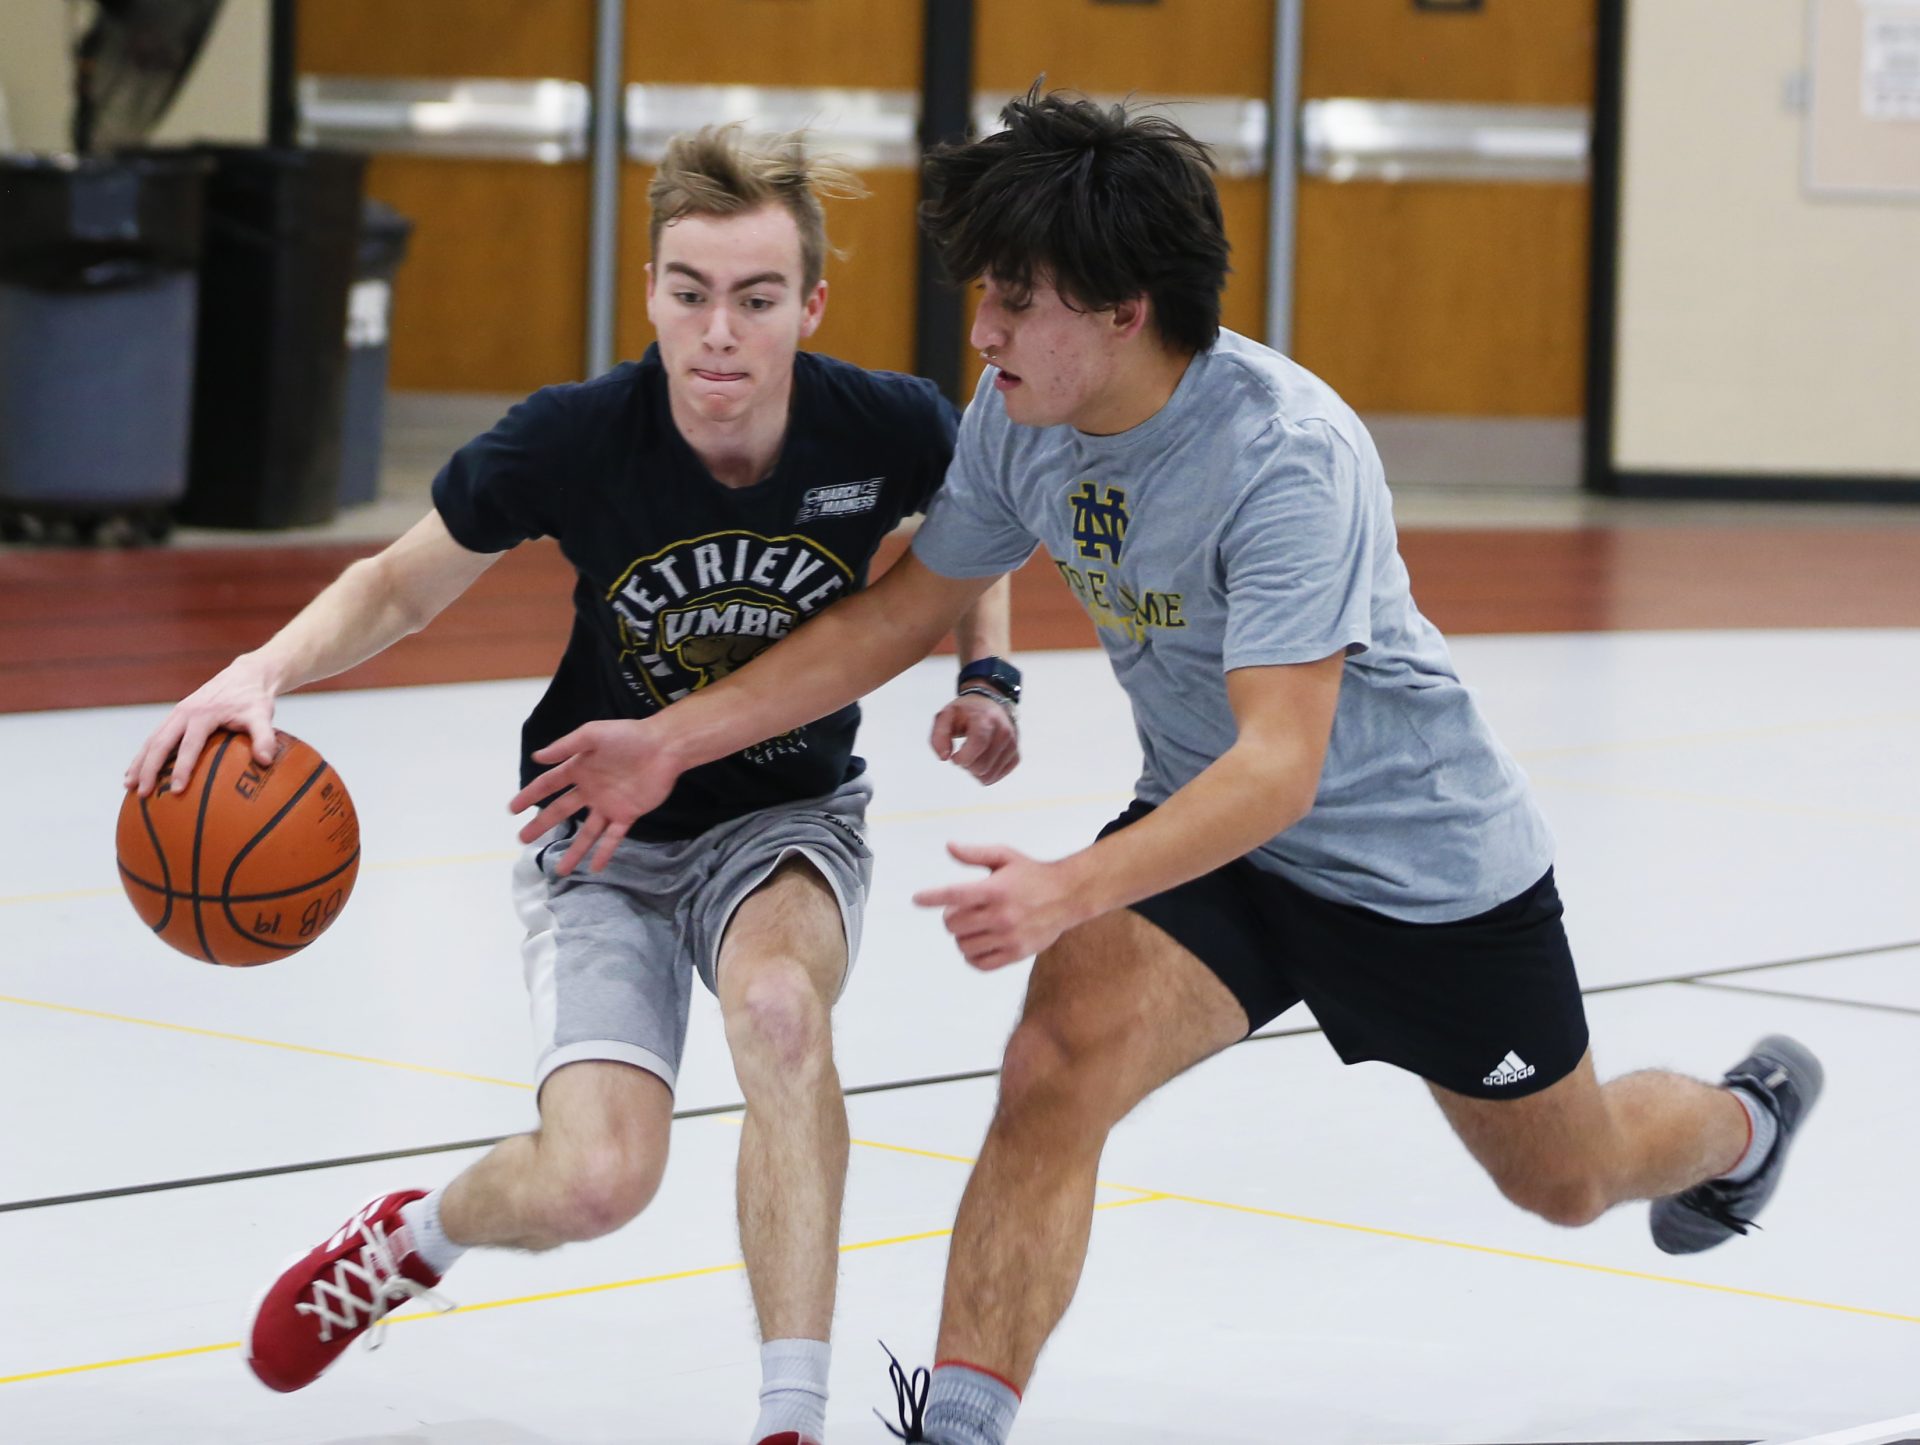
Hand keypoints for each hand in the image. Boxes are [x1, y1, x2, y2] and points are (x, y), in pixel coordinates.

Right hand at [125, 653, 280, 796]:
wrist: (246, 675)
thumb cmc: (254, 700)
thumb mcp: (263, 715)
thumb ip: (265, 737)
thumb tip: (266, 761)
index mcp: (203, 714)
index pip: (188, 746)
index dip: (181, 769)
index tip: (175, 790)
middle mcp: (184, 713)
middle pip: (160, 743)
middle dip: (149, 769)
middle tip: (142, 793)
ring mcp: (177, 714)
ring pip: (152, 740)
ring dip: (139, 762)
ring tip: (129, 785)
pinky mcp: (176, 716)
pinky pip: (156, 736)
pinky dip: (145, 754)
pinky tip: (138, 771)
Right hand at [509, 718, 682, 874]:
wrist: (664, 746)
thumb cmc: (628, 736)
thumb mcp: (592, 734)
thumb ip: (565, 746)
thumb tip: (536, 757)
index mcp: (579, 768)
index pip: (548, 785)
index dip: (530, 796)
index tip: (512, 810)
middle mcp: (590, 789)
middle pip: (561, 811)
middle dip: (541, 825)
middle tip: (523, 839)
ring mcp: (609, 804)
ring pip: (586, 832)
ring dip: (573, 851)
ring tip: (559, 870)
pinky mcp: (628, 814)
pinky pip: (613, 837)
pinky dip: (604, 852)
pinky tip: (594, 868)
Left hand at [912, 842, 1087, 969]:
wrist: (1068, 896)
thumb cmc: (1032, 874)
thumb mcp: (1005, 856)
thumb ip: (976, 854)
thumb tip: (949, 847)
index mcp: (995, 889)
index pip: (954, 895)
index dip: (932, 897)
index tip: (917, 899)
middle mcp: (1001, 915)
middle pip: (953, 924)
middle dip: (951, 917)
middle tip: (962, 911)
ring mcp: (1009, 937)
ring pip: (963, 946)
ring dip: (961, 937)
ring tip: (973, 927)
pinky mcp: (1016, 954)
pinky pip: (980, 963)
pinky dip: (972, 956)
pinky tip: (978, 944)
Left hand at [929, 691, 1018, 784]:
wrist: (990, 705)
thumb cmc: (967, 712)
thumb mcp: (946, 716)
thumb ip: (938, 736)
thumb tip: (944, 757)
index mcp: (986, 719)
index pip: (978, 744)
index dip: (963, 757)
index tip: (955, 756)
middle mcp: (1004, 732)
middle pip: (982, 766)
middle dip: (967, 764)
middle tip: (964, 752)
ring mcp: (1012, 745)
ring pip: (988, 776)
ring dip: (975, 770)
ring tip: (973, 755)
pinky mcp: (1015, 756)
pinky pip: (996, 777)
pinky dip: (985, 773)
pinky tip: (982, 759)